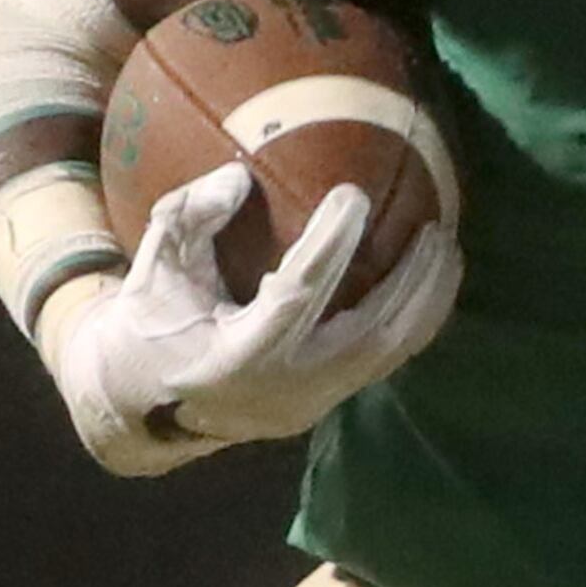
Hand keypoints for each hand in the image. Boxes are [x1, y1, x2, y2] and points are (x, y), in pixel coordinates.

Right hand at [48, 160, 461, 473]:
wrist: (138, 409)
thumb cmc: (147, 327)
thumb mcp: (152, 268)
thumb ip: (186, 216)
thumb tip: (240, 177)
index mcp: (234, 358)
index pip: (296, 296)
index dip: (329, 244)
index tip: (353, 193)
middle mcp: (282, 390)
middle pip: (368, 335)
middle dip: (408, 280)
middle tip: (434, 226)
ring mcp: (309, 404)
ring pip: (388, 355)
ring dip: (426, 300)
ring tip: (447, 246)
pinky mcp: (324, 405)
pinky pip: (384, 363)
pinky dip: (415, 321)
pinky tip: (433, 280)